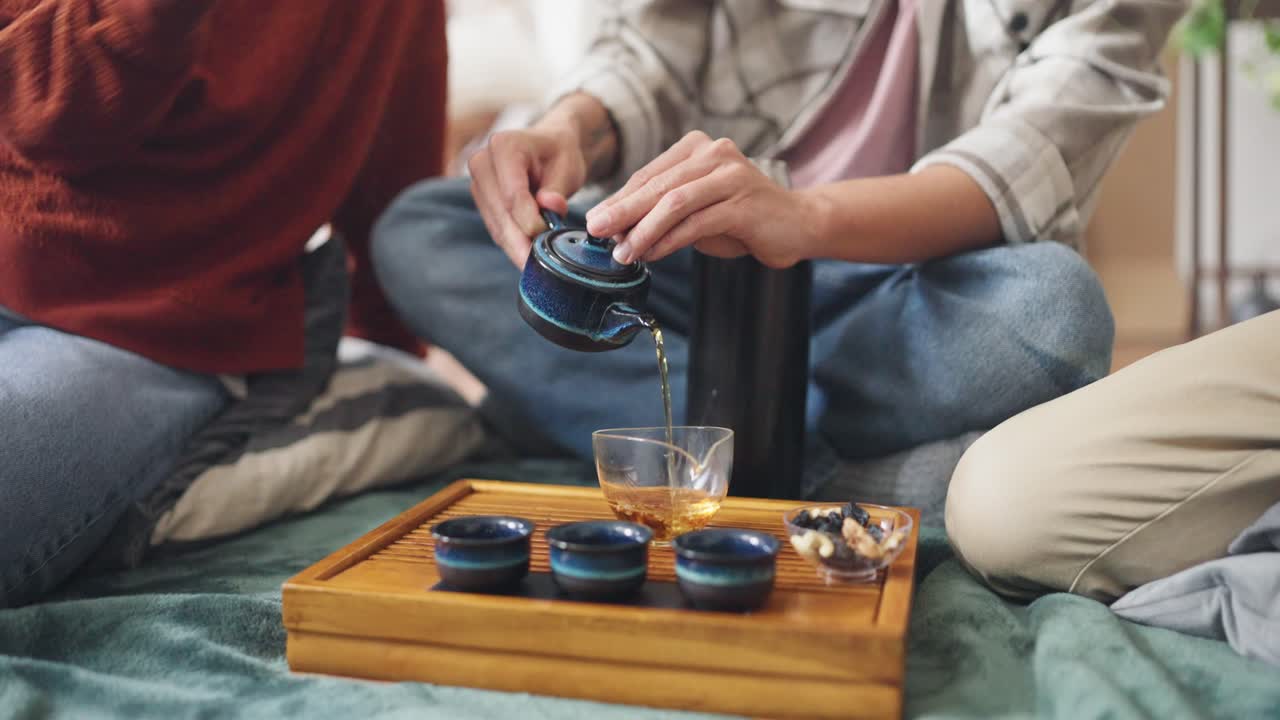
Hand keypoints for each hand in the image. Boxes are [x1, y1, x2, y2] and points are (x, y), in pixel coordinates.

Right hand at [468, 126, 585, 267]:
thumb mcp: (567, 166)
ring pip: (496, 225)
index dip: (529, 219)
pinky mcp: (481, 202)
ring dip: (516, 247)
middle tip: (540, 263)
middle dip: (521, 240)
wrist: (547, 148)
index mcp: (504, 146)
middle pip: (500, 212)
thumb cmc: (558, 154)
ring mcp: (478, 183)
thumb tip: (550, 206)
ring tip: (536, 264)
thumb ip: (557, 188)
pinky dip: (513, 244)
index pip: (512, 193)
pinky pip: (496, 229)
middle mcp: (483, 163)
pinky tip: (527, 257)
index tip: (546, 235)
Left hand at [584, 131, 815, 267]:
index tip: (596, 222)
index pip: (649, 174)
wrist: (797, 224)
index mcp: (698, 148)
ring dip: (643, 230)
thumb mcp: (696, 211)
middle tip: (596, 231)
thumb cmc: (741, 218)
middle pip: (657, 185)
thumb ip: (662, 214)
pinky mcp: (744, 202)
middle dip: (622, 211)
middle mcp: (715, 153)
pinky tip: (652, 255)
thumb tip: (617, 229)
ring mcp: (731, 175)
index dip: (619, 199)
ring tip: (623, 253)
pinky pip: (697, 222)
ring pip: (674, 202)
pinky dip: (670, 241)